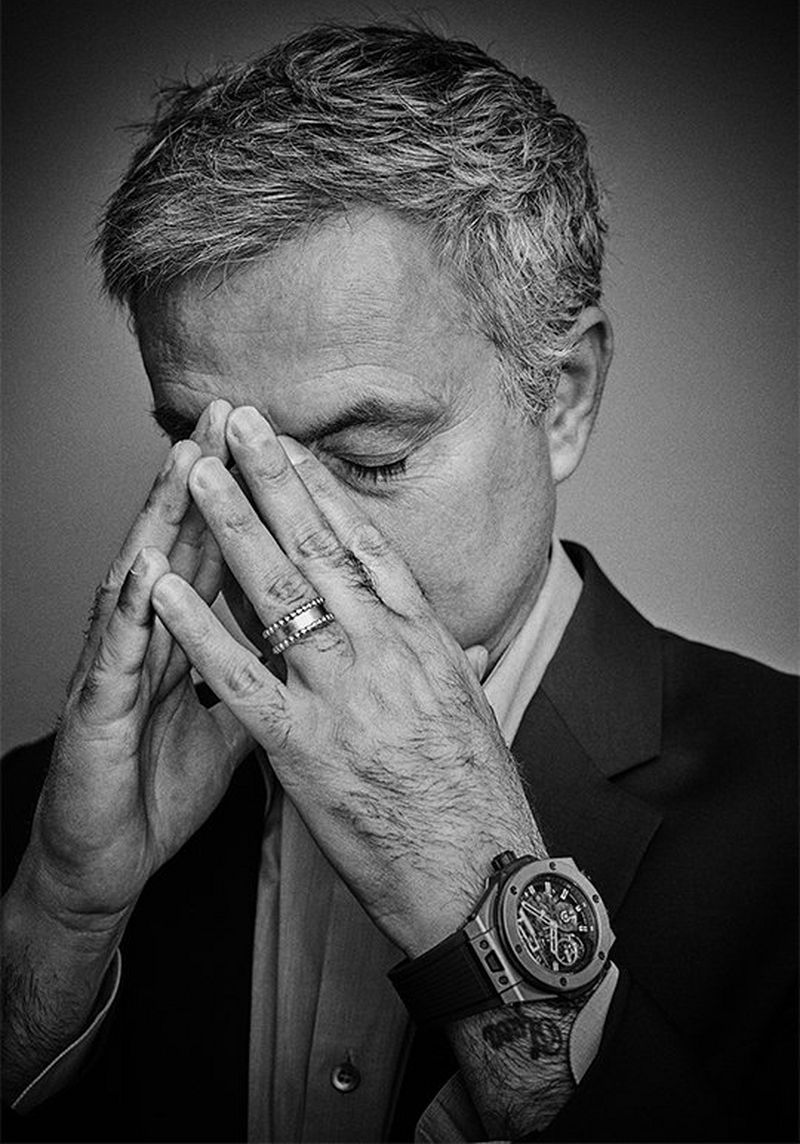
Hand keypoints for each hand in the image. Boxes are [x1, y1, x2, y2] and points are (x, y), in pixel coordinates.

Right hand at [16, 400, 251, 928]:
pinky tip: (143, 570)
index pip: (223, 553)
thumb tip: (321, 642)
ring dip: (162, 521)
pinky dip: (131, 613)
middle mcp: (153, 637)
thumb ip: (271, 672)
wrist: (104, 853)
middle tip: (231, 414)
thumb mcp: (234, 718)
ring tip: (185, 461)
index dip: (252, 501)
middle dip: (209, 479)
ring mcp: (121, 667)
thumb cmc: (162, 779)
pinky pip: (118, 658)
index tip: (284, 444)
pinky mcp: (96, 712)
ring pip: (142, 580)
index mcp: (190, 635)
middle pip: (183, 546)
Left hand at [151, 404, 543, 954]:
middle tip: (240, 423)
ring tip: (198, 476)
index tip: (295, 449)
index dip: (326, 491)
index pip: (369, 547)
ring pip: (279, 592)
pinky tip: (165, 588)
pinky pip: (240, 676)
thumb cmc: (479, 799)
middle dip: (274, 479)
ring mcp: (344, 694)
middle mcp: (385, 651)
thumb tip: (471, 642)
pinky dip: (198, 628)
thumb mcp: (478, 717)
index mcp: (426, 641)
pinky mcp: (303, 745)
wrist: (480, 876)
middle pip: (320, 547)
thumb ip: (461, 668)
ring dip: (232, 527)